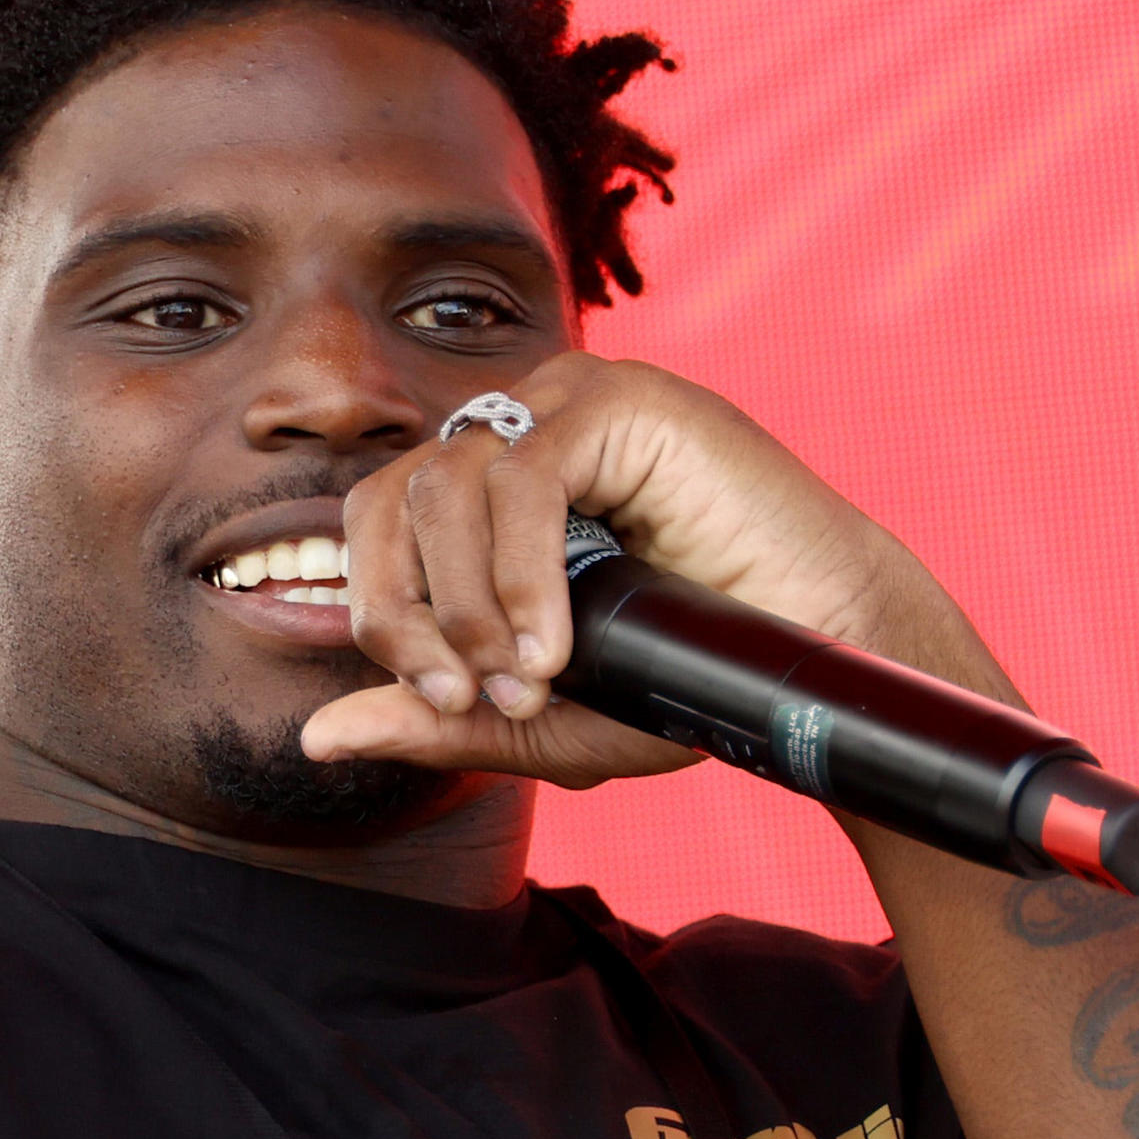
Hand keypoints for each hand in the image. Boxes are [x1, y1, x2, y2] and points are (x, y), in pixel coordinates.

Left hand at [305, 353, 991, 782]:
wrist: (822, 651)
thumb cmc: (692, 676)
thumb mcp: (547, 714)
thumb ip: (439, 720)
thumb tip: (317, 738)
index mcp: (487, 495)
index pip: (376, 527)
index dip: (384, 617)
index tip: (448, 706)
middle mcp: (518, 436)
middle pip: (388, 495)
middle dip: (403, 611)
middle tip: (461, 696)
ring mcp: (568, 405)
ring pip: (446, 483)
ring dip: (468, 602)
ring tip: (531, 677)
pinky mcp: (621, 401)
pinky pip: (522, 476)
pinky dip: (520, 572)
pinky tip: (555, 642)